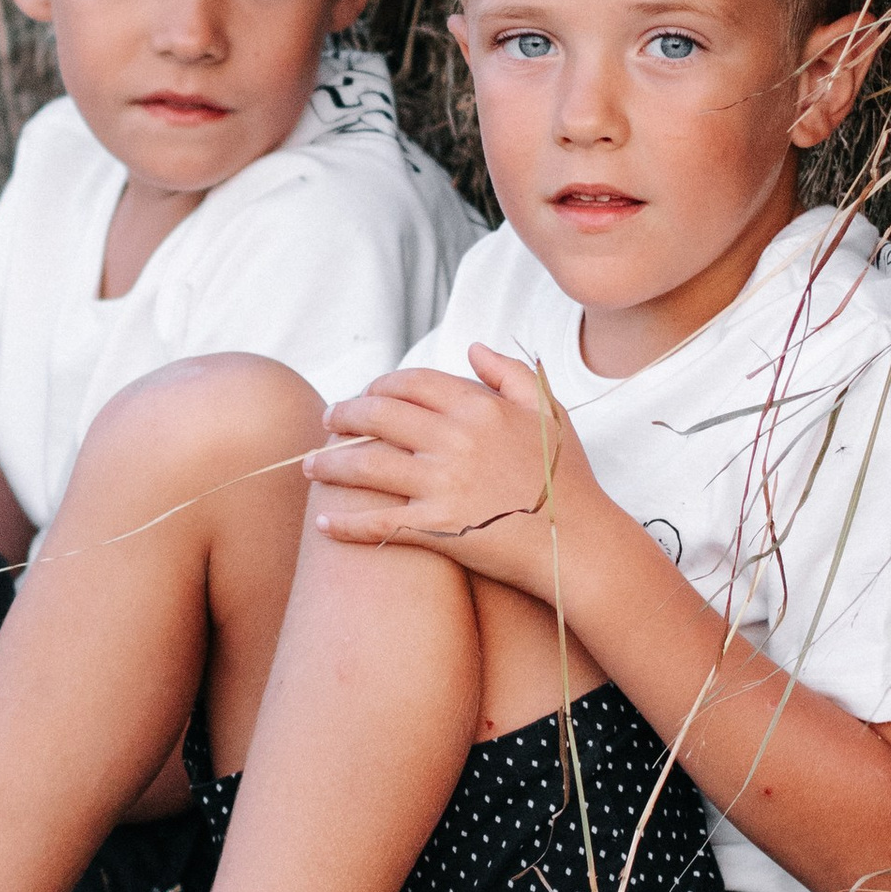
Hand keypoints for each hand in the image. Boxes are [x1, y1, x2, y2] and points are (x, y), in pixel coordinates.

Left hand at [303, 346, 618, 598]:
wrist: (581, 545)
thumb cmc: (568, 480)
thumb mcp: (550, 412)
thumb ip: (510, 373)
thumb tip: (472, 347)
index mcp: (478, 408)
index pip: (410, 383)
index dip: (379, 385)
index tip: (365, 394)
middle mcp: (455, 440)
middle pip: (379, 416)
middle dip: (343, 415)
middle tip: (326, 422)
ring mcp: (443, 485)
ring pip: (368, 465)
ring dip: (330, 464)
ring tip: (309, 466)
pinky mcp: (437, 529)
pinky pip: (379, 522)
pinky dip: (346, 524)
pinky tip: (323, 523)